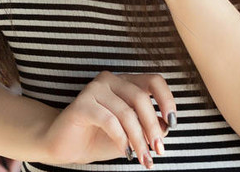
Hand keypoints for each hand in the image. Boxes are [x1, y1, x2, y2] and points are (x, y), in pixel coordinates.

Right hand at [42, 72, 173, 167]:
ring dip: (139, 140)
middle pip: (141, 98)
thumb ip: (149, 126)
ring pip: (126, 113)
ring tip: (143, 159)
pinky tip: (124, 152)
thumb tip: (166, 125)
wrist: (67, 146)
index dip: (167, 100)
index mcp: (125, 82)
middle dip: (152, 128)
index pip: (154, 81)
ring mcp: (94, 89)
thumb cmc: (101, 137)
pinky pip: (109, 121)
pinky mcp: (82, 103)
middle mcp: (110, 80)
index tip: (172, 123)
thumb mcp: (132, 133)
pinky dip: (121, 139)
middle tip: (159, 151)